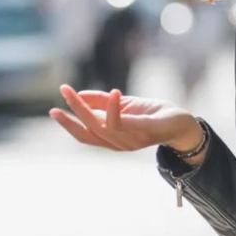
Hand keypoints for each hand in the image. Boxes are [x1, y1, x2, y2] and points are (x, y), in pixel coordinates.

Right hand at [49, 85, 199, 152]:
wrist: (182, 123)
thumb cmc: (152, 114)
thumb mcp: (125, 104)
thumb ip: (103, 101)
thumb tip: (80, 94)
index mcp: (112, 139)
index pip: (85, 135)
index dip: (69, 124)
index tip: (53, 110)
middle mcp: (119, 144)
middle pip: (89, 131)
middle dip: (73, 112)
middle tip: (63, 92)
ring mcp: (131, 140)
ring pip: (102, 127)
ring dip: (87, 108)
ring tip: (77, 91)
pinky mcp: (144, 132)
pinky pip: (124, 122)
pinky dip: (114, 108)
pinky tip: (112, 92)